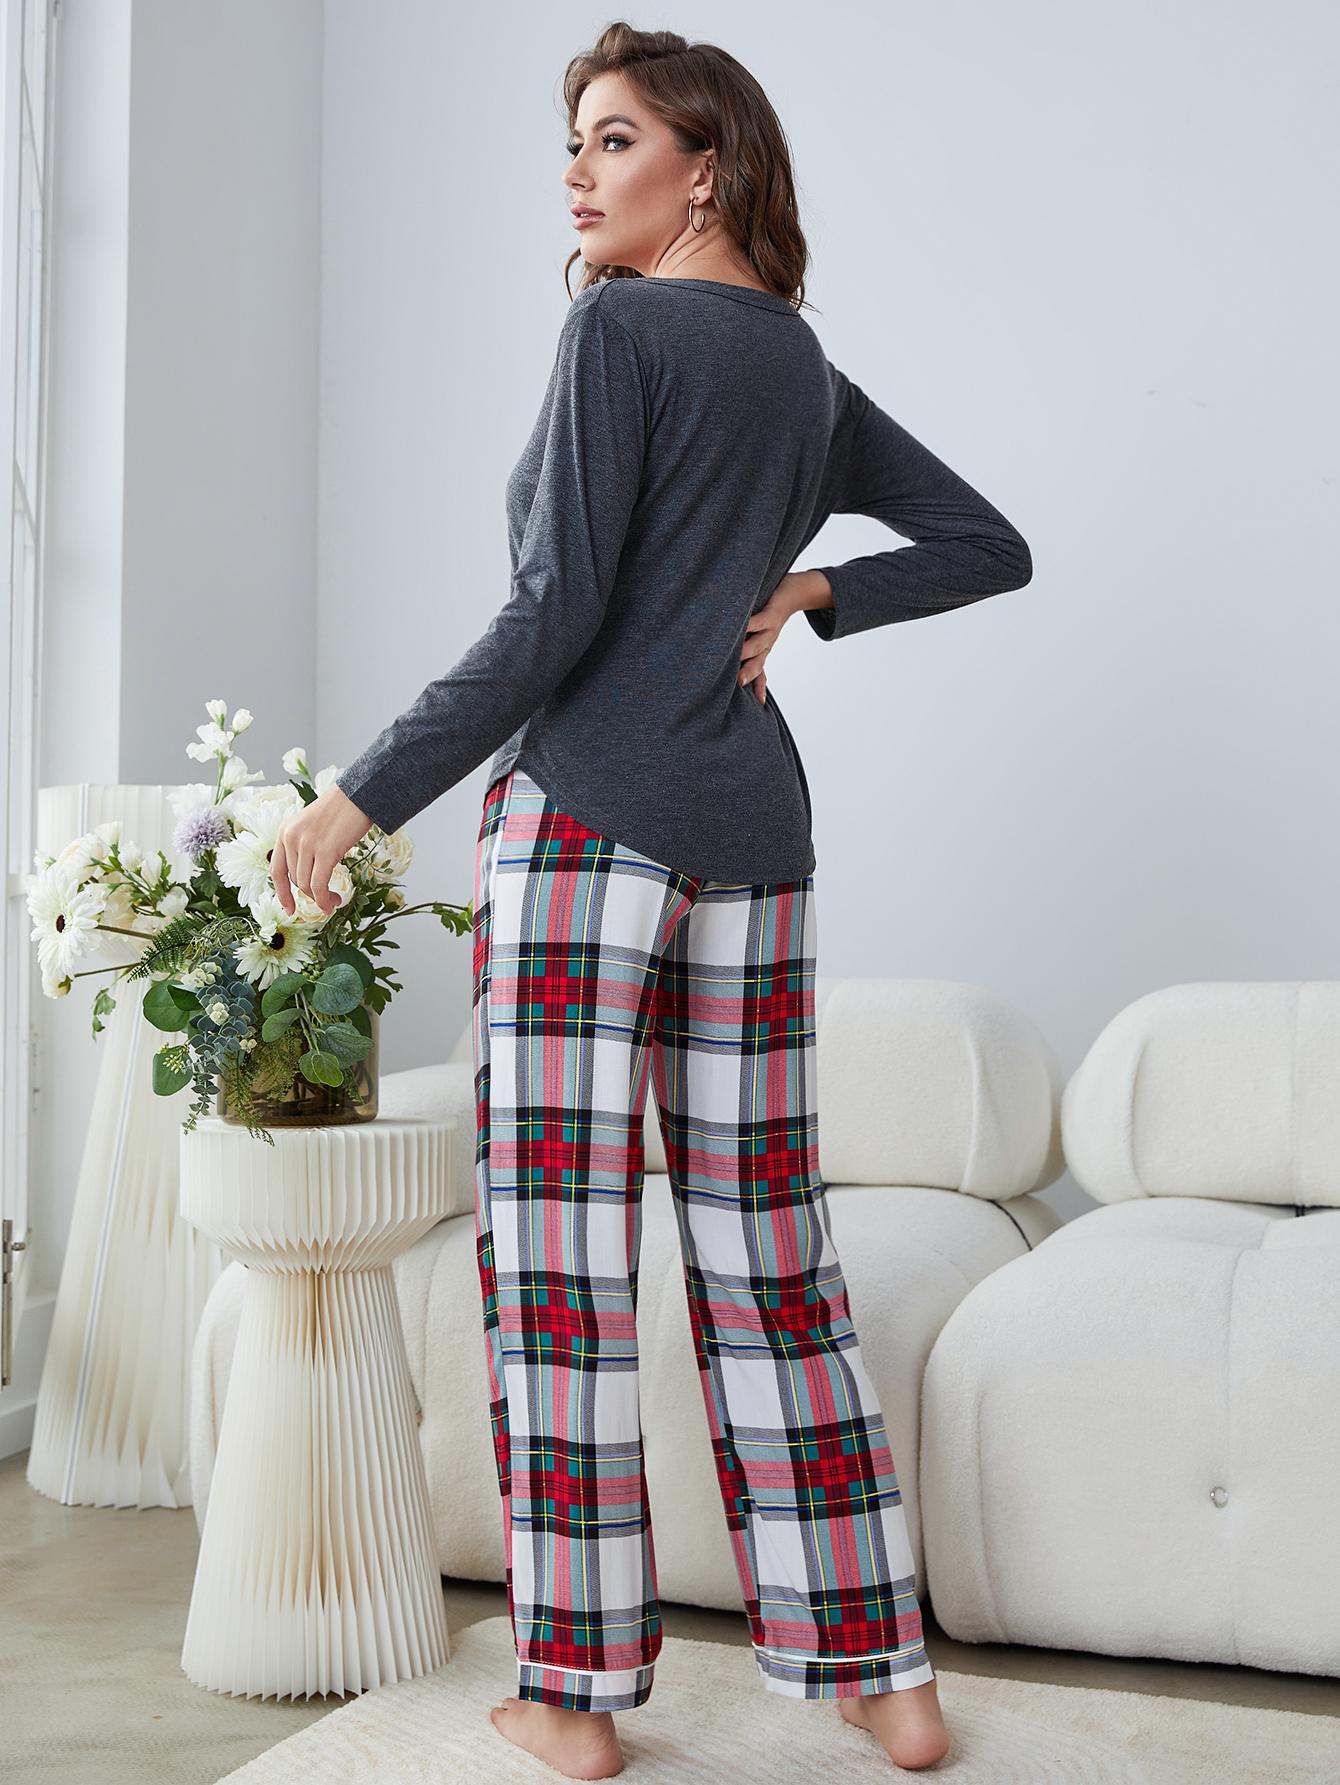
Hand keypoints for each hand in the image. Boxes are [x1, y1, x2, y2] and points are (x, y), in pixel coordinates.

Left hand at [270, 784, 374, 917]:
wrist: (358, 795)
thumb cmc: (341, 810)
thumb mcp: (311, 826)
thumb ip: (303, 846)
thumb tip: (306, 877)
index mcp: (285, 832)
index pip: (276, 870)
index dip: (282, 893)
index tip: (290, 908)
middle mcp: (291, 838)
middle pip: (295, 880)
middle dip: (310, 895)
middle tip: (327, 901)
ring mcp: (307, 844)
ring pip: (306, 885)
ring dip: (320, 898)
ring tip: (334, 901)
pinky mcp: (325, 851)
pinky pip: (319, 884)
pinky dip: (324, 899)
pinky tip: (333, 903)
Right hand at [738, 571, 810, 702]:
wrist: (795, 593)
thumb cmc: (770, 614)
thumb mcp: (758, 633)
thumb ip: (745, 647)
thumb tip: (729, 663)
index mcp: (763, 650)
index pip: (759, 673)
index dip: (757, 687)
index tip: (757, 702)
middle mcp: (767, 644)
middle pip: (758, 662)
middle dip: (749, 673)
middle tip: (738, 683)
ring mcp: (770, 630)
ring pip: (758, 645)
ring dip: (747, 651)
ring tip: (735, 657)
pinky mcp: (771, 614)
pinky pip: (758, 621)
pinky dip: (749, 624)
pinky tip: (739, 625)